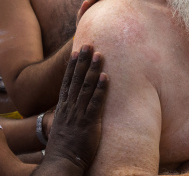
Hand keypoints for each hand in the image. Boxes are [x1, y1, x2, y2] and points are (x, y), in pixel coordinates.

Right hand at [42, 45, 107, 172]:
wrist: (63, 162)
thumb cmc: (66, 144)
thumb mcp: (64, 124)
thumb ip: (70, 111)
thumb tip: (76, 102)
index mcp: (63, 106)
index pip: (68, 81)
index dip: (73, 65)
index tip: (76, 51)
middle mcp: (70, 107)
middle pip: (77, 79)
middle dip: (83, 61)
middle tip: (88, 44)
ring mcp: (79, 114)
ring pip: (87, 87)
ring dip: (93, 70)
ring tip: (99, 54)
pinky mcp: (89, 122)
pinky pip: (96, 103)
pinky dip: (101, 89)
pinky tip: (106, 77)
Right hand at [76, 0, 126, 25]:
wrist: (93, 34)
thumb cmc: (104, 17)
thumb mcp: (110, 3)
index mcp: (103, 1)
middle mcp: (95, 5)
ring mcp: (89, 11)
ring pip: (92, 2)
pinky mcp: (83, 19)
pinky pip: (84, 14)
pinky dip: (85, 8)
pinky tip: (86, 3)